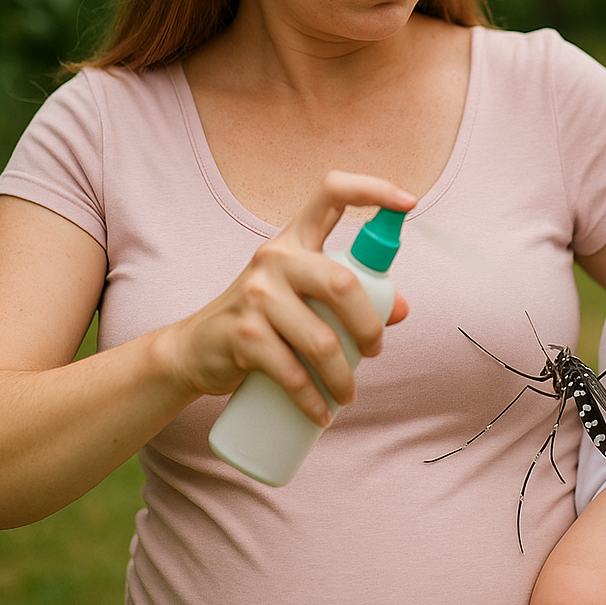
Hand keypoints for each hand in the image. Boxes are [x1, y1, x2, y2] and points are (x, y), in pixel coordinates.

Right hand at [160, 171, 415, 424]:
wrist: (195, 350)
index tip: (410, 201)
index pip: (332, 192)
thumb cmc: (263, 318)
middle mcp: (274, 258)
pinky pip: (292, 373)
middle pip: (341, 284)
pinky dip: (313, 401)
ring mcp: (256, 295)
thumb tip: (401, 309)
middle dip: (369, 326)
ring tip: (349, 396)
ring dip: (344, 377)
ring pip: (321, 340)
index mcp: (295, 239)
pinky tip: (323, 415)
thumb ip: (351, 296)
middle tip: (374, 350)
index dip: (373, 189)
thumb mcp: (304, 298)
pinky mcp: (243, 335)